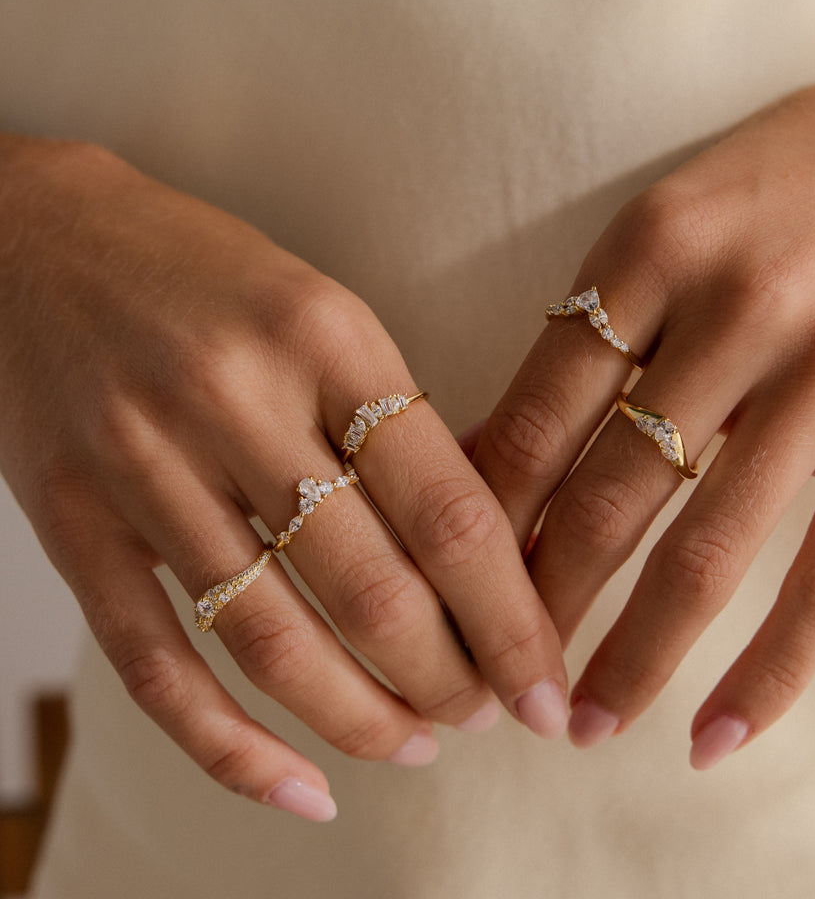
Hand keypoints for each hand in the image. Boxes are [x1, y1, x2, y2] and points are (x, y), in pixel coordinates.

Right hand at [0, 137, 567, 819]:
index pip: (448, 508)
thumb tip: (492, 549)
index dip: (513, 616)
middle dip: (450, 680)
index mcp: (327, 334)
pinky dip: (231, 748)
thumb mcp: (325, 313)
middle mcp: (236, 398)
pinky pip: (156, 664)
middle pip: (372, 589)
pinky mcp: (70, 521)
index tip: (548, 681)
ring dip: (362, 719)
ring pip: (274, 640)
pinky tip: (300, 789)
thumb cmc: (209, 277)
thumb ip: (400, 423)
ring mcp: (142, 464)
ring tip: (416, 744)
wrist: (38, 240)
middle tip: (490, 713)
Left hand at [472, 36, 814, 766]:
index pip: (540, 408)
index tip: (444, 580)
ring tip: (584, 723)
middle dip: (540, 600)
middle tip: (494, 677)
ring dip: (634, 652)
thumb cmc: (790, 178)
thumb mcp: (670, 218)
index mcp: (655, 247)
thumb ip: (594, 330)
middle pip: (609, 488)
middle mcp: (737, 308)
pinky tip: (714, 733)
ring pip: (707, 546)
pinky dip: (771, 667)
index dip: (483, 511)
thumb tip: (487, 446)